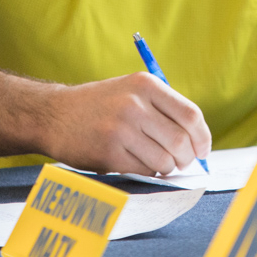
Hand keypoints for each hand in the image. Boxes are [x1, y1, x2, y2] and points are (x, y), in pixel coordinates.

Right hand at [37, 72, 212, 175]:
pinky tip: (137, 163)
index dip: (202, 137)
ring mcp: (121, 129)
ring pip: (164, 160)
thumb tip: (198, 142)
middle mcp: (135, 104)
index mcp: (146, 85)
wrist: (54, 114)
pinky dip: (147, 172)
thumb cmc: (101, 106)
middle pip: (181, 141)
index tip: (203, 150)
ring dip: (166, 167)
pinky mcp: (109, 152)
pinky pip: (143, 170)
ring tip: (156, 162)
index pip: (191, 115)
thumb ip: (163, 110)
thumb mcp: (132, 91)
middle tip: (180, 162)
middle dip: (186, 158)